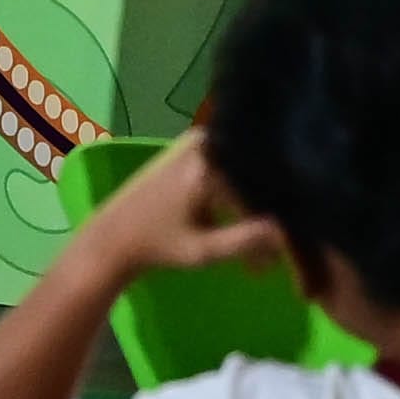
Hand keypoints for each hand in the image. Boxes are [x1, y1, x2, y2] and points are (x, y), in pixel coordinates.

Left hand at [76, 128, 287, 281]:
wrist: (114, 235)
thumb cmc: (157, 245)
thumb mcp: (203, 251)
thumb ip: (246, 240)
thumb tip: (285, 231)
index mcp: (210, 164)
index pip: (260, 190)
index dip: (275, 225)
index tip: (277, 258)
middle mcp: (208, 142)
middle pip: (255, 176)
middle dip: (268, 213)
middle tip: (271, 252)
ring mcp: (200, 140)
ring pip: (245, 173)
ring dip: (255, 205)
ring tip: (259, 244)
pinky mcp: (194, 145)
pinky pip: (231, 166)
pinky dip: (240, 193)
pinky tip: (244, 222)